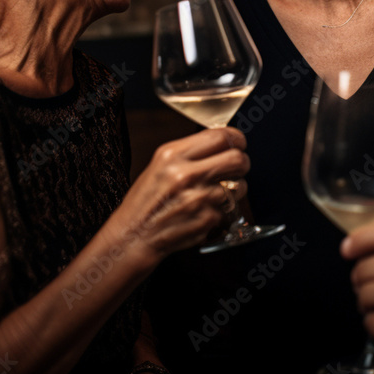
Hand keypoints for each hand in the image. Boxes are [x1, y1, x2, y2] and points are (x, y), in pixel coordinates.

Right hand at [110, 127, 249, 264]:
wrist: (132, 236)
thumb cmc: (146, 201)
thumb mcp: (160, 165)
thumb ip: (191, 152)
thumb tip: (224, 142)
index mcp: (173, 154)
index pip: (221, 136)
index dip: (236, 139)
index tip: (238, 144)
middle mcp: (186, 173)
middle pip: (238, 159)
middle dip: (242, 163)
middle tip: (236, 168)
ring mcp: (198, 198)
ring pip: (239, 186)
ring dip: (234, 191)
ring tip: (215, 195)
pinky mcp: (206, 219)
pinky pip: (229, 210)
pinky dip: (221, 212)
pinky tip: (202, 213)